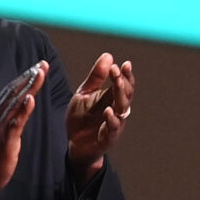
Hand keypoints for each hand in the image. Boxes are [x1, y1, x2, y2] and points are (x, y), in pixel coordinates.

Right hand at [0, 60, 41, 199]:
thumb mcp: (0, 135)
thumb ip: (9, 121)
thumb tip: (20, 109)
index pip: (11, 93)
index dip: (24, 79)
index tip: (37, 67)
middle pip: (13, 93)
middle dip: (29, 78)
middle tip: (42, 64)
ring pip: (14, 104)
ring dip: (28, 88)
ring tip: (39, 73)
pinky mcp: (4, 141)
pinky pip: (13, 124)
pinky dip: (22, 111)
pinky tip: (30, 100)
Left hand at [65, 52, 133, 173]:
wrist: (74, 144)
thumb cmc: (82, 118)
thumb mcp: (85, 94)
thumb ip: (96, 77)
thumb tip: (108, 55)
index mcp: (112, 99)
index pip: (125, 84)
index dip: (126, 75)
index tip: (125, 64)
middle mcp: (117, 111)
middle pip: (126, 95)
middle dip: (122, 82)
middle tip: (117, 71)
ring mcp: (114, 125)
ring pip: (122, 110)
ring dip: (120, 96)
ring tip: (117, 83)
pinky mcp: (107, 138)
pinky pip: (112, 129)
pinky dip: (111, 120)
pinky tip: (108, 111)